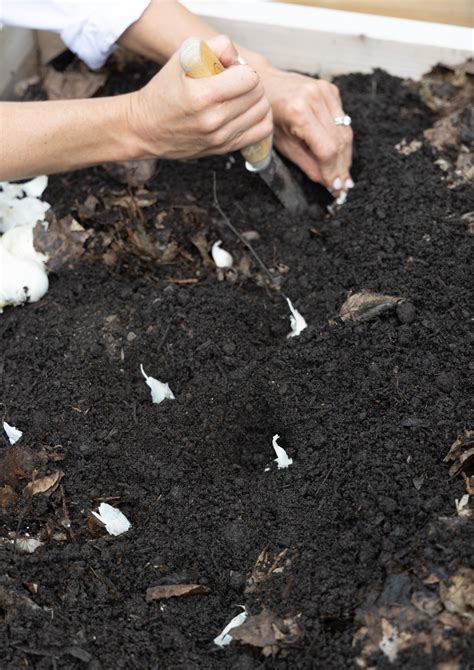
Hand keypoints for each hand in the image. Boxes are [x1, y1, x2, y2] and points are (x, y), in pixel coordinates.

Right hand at [127, 35, 272, 160]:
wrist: (147, 128)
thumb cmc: (164, 92)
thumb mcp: (181, 59)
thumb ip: (214, 47)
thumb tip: (237, 58)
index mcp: (204, 95)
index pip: (249, 78)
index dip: (243, 69)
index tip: (231, 71)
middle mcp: (214, 120)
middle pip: (258, 95)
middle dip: (250, 83)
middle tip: (235, 83)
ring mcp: (221, 137)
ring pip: (262, 112)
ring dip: (256, 100)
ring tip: (239, 97)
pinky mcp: (224, 148)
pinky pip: (261, 132)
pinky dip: (260, 119)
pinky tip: (246, 112)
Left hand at [259, 67, 352, 195]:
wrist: (264, 84)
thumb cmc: (268, 115)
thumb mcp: (282, 144)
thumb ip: (306, 164)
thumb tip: (326, 182)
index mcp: (299, 112)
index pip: (327, 150)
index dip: (333, 171)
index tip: (336, 188)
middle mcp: (315, 98)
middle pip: (340, 141)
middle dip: (342, 166)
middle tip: (344, 186)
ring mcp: (325, 91)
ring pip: (346, 131)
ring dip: (346, 155)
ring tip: (343, 173)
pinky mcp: (331, 89)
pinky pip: (343, 120)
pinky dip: (342, 139)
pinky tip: (338, 152)